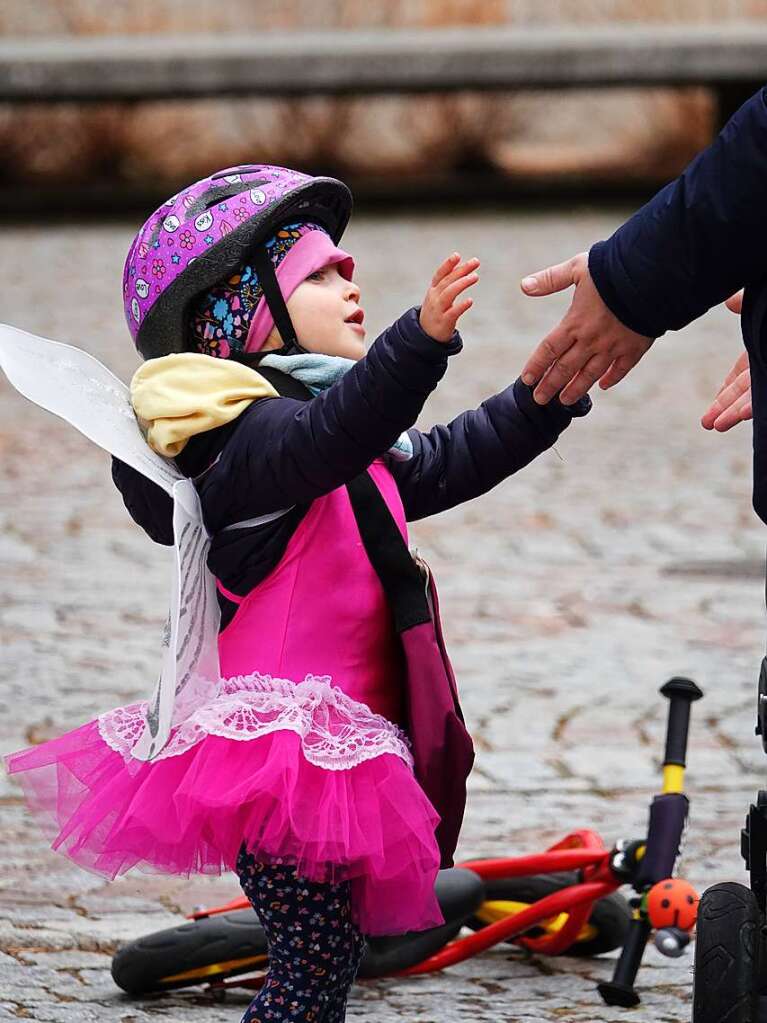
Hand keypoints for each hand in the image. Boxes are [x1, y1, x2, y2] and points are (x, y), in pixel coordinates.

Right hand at [420, 253, 479, 342]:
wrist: (426, 335)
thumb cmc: (436, 312)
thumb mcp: (438, 296)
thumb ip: (449, 282)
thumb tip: (461, 265)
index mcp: (433, 290)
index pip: (440, 275)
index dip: (448, 265)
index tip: (457, 255)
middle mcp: (434, 298)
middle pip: (448, 281)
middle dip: (461, 270)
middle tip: (475, 262)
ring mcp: (438, 309)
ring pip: (449, 293)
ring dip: (462, 283)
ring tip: (475, 277)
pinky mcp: (444, 322)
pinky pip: (452, 313)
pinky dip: (461, 306)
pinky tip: (470, 301)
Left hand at [519, 252, 653, 404]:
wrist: (652, 275)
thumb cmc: (613, 268)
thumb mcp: (578, 268)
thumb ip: (550, 279)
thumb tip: (523, 286)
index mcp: (575, 323)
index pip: (549, 350)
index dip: (536, 366)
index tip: (527, 380)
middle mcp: (591, 340)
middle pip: (565, 368)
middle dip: (550, 386)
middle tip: (539, 399)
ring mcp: (613, 347)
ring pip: (590, 374)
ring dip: (576, 389)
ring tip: (565, 401)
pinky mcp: (634, 348)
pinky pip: (621, 369)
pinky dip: (612, 378)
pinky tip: (603, 386)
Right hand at [701, 291, 750, 431]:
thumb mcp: (764, 305)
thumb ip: (747, 303)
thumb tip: (729, 300)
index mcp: (764, 350)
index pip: (742, 375)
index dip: (728, 391)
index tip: (716, 405)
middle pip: (744, 391)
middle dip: (725, 408)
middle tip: (708, 424)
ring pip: (753, 398)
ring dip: (734, 413)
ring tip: (715, 426)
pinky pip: (766, 396)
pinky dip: (754, 406)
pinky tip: (743, 414)